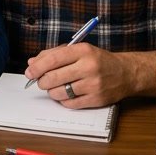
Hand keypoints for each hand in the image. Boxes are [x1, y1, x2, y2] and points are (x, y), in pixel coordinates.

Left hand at [24, 42, 155, 108]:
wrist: (126, 73)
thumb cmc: (97, 60)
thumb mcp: (78, 50)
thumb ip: (54, 54)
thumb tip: (32, 63)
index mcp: (83, 51)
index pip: (53, 59)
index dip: (37, 67)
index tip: (29, 72)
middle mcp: (89, 67)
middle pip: (53, 78)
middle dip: (42, 81)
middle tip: (41, 82)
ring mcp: (94, 85)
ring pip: (59, 92)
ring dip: (52, 92)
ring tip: (55, 87)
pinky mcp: (97, 99)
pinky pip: (70, 104)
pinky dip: (64, 100)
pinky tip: (67, 94)